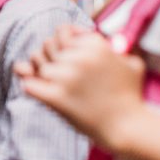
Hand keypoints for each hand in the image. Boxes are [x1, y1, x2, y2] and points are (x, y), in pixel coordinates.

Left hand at [15, 24, 146, 150]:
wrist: (128, 128)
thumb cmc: (129, 96)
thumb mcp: (130, 63)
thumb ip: (113, 45)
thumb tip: (85, 34)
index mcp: (96, 45)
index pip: (62, 31)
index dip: (62, 42)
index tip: (68, 54)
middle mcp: (81, 58)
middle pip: (47, 46)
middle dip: (51, 56)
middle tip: (61, 70)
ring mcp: (67, 77)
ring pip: (37, 64)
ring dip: (41, 72)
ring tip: (55, 83)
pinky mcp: (57, 98)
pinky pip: (29, 84)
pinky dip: (30, 86)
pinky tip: (38, 91)